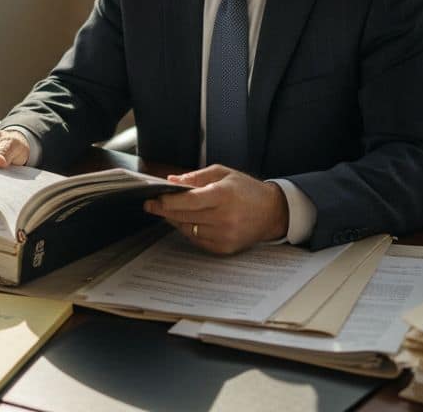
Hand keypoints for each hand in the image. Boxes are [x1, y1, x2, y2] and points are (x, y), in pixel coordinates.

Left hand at [142, 165, 289, 253]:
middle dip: (164, 211)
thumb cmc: (247, 190)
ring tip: (170, 211)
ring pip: (187, 229)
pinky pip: (197, 240)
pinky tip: (188, 221)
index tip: (153, 199)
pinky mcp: (224, 248)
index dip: (167, 201)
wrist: (272, 212)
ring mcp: (224, 235)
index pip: (188, 201)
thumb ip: (196, 177)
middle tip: (151, 205)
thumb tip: (171, 181)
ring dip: (175, 220)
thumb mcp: (223, 174)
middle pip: (183, 216)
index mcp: (223, 195)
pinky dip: (189, 230)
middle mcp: (224, 217)